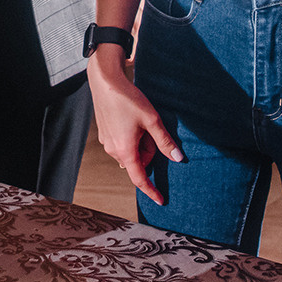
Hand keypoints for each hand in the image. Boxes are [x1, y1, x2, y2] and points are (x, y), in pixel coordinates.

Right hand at [87, 50, 181, 202]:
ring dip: (140, 143)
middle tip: (152, 130)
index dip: (151, 190)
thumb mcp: (152, 120)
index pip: (139, 178)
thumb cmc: (128, 99)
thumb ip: (165, 142)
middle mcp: (113, 150)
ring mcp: (106, 142)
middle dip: (149, 151)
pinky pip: (122, 143)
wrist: (105, 81)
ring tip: (141, 121)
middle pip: (138, 161)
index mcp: (125, 150)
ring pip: (130, 151)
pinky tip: (132, 119)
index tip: (161, 200)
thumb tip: (178, 159)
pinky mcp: (104, 133)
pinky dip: (131, 137)